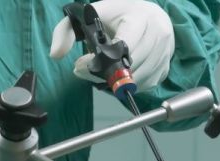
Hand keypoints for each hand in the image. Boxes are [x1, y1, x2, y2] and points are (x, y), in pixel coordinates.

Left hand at [50, 0, 174, 91]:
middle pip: (129, 67)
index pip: (123, 47)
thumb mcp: (91, 15)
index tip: (83, 64)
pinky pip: (144, 86)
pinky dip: (128, 85)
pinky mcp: (164, 68)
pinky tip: (118, 74)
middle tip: (87, 70)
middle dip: (104, 74)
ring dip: (115, 82)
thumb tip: (55, 54)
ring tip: (102, 72)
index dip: (101, 61)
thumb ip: (66, 31)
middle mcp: (157, 35)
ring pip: (136, 80)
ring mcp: (164, 53)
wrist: (151, 16)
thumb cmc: (119, 15)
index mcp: (140, 18)